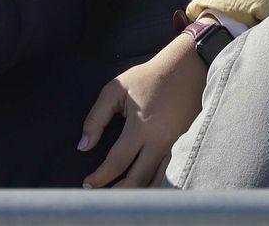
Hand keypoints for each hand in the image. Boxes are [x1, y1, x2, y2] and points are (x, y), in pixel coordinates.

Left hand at [78, 35, 205, 187]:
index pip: (117, 162)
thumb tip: (83, 146)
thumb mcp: (115, 89)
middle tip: (99, 196)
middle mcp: (160, 141)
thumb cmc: (147, 78)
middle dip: (116, 193)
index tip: (87, 184)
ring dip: (137, 194)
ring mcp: (176, 146)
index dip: (100, 177)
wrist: (185, 69)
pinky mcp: (186, 147)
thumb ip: (96, 118)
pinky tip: (142, 190)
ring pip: (156, 183)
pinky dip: (156, 186)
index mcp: (140, 127)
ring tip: (118, 198)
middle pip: (137, 180)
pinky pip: (170, 175)